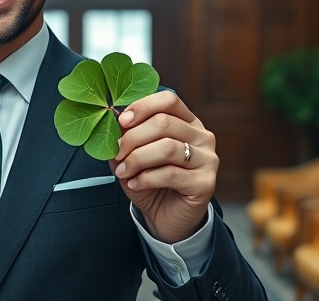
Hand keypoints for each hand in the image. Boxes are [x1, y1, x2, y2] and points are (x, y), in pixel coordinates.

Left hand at [110, 90, 217, 242]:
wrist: (166, 218)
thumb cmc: (151, 182)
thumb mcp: (133, 155)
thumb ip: (126, 137)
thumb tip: (111, 123)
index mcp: (187, 122)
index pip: (168, 100)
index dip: (142, 106)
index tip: (121, 121)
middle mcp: (202, 136)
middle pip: (164, 123)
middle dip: (133, 137)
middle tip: (116, 153)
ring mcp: (208, 159)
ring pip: (167, 147)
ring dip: (137, 159)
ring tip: (123, 171)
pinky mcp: (206, 183)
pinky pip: (170, 173)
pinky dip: (146, 178)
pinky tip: (135, 183)